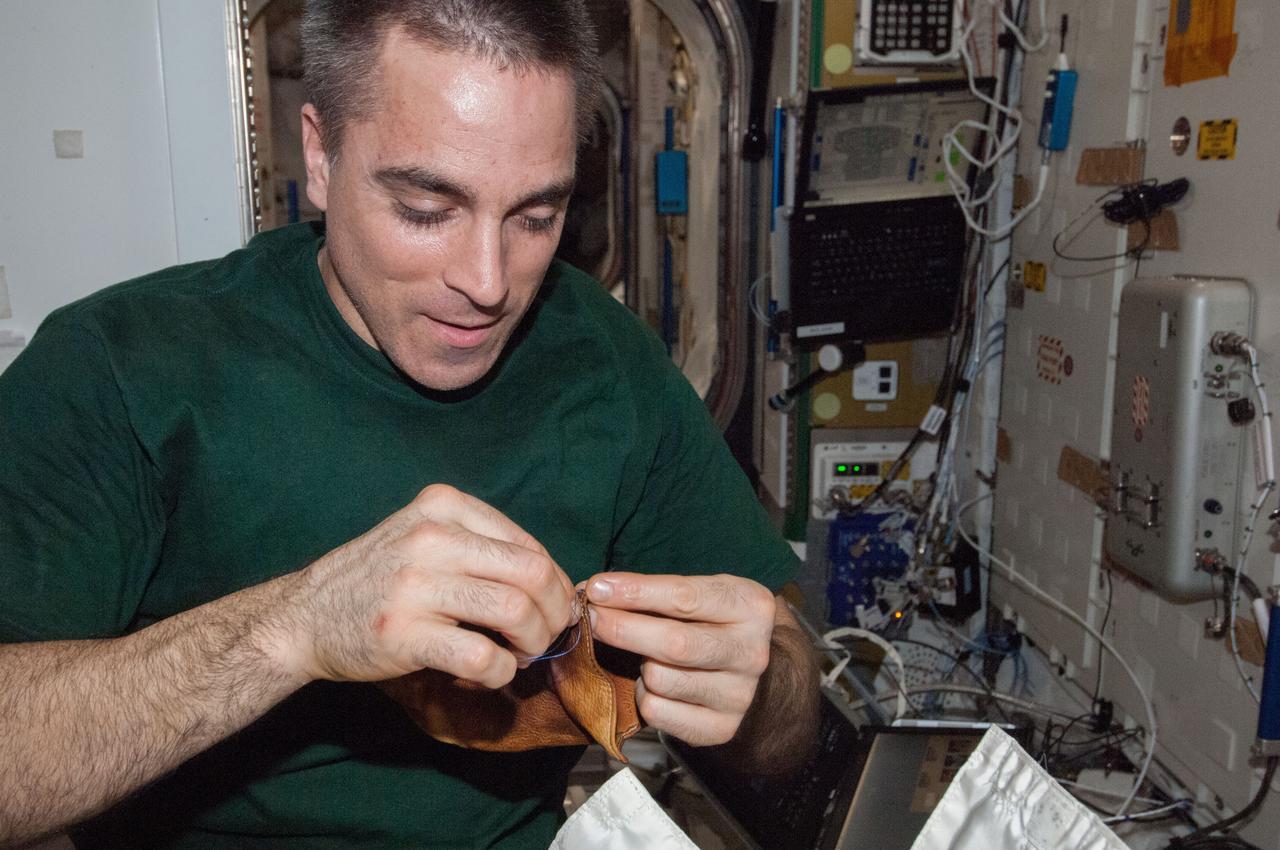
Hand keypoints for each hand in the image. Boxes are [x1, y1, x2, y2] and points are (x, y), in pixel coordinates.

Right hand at [282, 484, 575, 688]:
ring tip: (519, 655)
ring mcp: (414, 585)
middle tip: (546, 636)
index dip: (554, 582)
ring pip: (514, 611)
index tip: (552, 608)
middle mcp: (430, 537)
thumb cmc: (379, 579)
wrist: (303, 617)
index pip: (528, 544)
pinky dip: (499, 671)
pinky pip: (481, 655)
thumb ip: (482, 547)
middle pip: (531, 574)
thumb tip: (554, 582)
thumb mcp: (425, 537)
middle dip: (554, 612)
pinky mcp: (403, 633)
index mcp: (442, 506)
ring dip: (532, 642)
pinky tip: (486, 672)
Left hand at [584, 572, 775, 745]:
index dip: (635, 592)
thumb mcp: (698, 594)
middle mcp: (751, 653)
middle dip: (623, 629)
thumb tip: (596, 592)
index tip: (598, 589)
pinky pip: (658, 712)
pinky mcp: (721, 728)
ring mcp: (739, 695)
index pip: (685, 597)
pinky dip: (644, 697)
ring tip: (644, 657)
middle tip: (592, 618)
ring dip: (639, 666)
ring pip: (661, 679)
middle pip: (674, 643)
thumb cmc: (711, 622)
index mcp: (751, 607)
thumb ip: (652, 592)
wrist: (746, 671)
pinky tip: (654, 685)